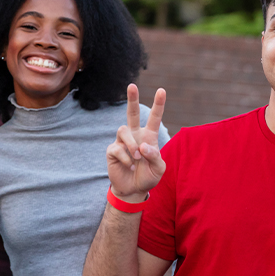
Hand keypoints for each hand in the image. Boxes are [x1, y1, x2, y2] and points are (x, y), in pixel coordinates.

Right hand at [106, 84, 165, 202]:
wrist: (133, 190)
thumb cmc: (148, 177)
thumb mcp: (159, 169)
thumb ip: (155, 156)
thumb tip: (142, 146)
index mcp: (149, 136)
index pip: (154, 117)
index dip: (158, 104)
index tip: (162, 90)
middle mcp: (135, 135)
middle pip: (131, 113)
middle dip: (132, 99)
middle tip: (132, 85)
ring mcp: (122, 142)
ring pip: (123, 130)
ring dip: (131, 144)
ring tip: (137, 158)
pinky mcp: (112, 151)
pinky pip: (117, 148)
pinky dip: (126, 158)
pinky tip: (129, 166)